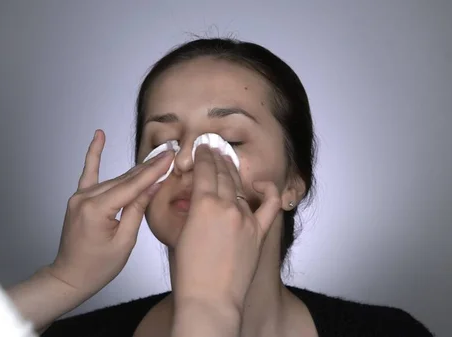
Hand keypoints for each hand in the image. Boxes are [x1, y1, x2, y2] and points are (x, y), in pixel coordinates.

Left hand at [48, 130, 173, 295]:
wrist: (71, 276)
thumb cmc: (97, 266)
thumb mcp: (125, 241)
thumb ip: (137, 210)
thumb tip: (152, 186)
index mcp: (97, 210)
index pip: (132, 186)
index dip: (153, 171)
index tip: (169, 157)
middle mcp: (85, 198)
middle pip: (124, 180)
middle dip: (148, 167)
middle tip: (169, 154)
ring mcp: (80, 197)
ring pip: (114, 179)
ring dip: (135, 170)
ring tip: (156, 157)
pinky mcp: (79, 198)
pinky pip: (89, 173)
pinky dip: (94, 154)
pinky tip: (99, 136)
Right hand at [172, 145, 280, 313]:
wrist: (210, 298)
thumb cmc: (190, 274)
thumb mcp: (180, 233)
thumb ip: (191, 212)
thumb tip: (196, 201)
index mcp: (203, 204)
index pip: (205, 169)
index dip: (203, 156)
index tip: (202, 149)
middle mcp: (227, 206)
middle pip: (223, 173)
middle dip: (217, 158)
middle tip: (213, 149)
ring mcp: (245, 218)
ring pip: (240, 186)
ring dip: (233, 171)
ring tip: (228, 161)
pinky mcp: (259, 232)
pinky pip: (271, 205)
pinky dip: (269, 191)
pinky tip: (262, 184)